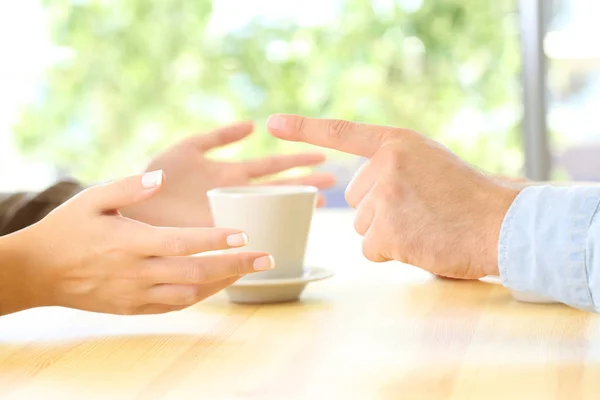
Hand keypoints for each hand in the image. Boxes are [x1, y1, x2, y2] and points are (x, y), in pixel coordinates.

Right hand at [5, 171, 272, 314]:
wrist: (38, 271)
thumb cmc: (67, 229)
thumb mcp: (92, 198)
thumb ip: (129, 186)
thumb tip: (160, 176)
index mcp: (130, 242)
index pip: (182, 243)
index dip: (215, 239)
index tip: (245, 234)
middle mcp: (137, 272)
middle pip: (196, 273)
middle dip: (236, 266)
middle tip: (267, 259)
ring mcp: (136, 295)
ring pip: (190, 294)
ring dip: (223, 283)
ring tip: (249, 271)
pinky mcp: (133, 308)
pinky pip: (174, 306)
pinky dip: (199, 296)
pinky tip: (216, 285)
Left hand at [122, 122, 334, 226]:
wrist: (132, 204)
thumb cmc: (156, 176)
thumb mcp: (188, 148)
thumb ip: (217, 137)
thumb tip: (252, 125)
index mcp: (229, 174)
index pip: (270, 167)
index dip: (296, 161)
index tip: (322, 157)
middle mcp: (235, 195)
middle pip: (278, 187)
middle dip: (305, 182)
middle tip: (335, 181)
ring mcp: (229, 213)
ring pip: (269, 207)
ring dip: (294, 202)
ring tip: (322, 202)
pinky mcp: (217, 230)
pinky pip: (248, 229)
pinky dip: (267, 227)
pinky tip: (285, 228)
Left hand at [267, 115, 519, 278]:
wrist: (502, 224)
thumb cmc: (466, 196)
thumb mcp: (427, 162)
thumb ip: (391, 165)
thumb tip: (353, 190)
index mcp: (395, 142)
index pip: (341, 132)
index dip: (304, 127)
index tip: (273, 122)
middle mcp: (386, 164)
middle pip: (355, 198)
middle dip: (379, 210)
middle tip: (419, 210)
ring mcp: (386, 197)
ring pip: (363, 225)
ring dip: (388, 231)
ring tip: (424, 224)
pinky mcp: (388, 231)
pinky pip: (371, 248)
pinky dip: (392, 252)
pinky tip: (421, 242)